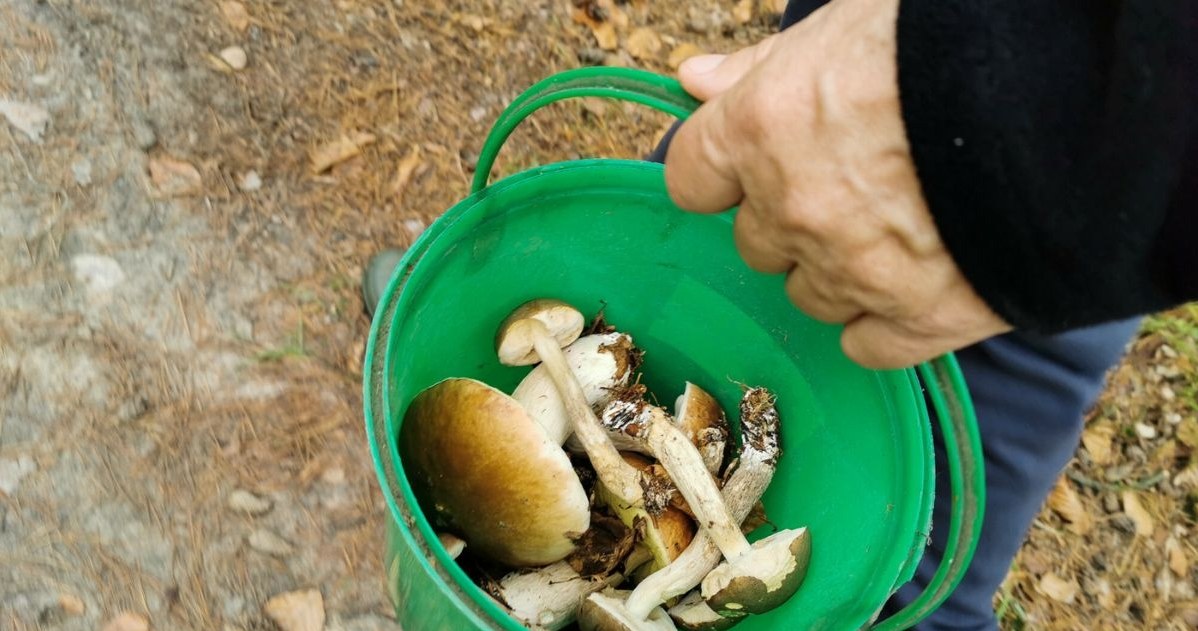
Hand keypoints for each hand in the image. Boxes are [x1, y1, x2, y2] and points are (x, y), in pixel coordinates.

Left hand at [664, 0, 1010, 367]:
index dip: (722, 173)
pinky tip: (913, 284)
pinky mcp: (919, 319)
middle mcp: (793, 210)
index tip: (751, 166)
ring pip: (808, 295)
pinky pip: (865, 345)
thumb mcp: (844, 29)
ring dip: (835, 269)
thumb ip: (760, 67)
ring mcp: (853, 271)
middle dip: (788, 218)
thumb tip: (693, 82)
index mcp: (761, 129)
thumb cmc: (951, 44)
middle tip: (848, 184)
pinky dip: (881, 322)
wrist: (1076, 97)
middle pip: (755, 242)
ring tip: (896, 227)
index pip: (692, 177)